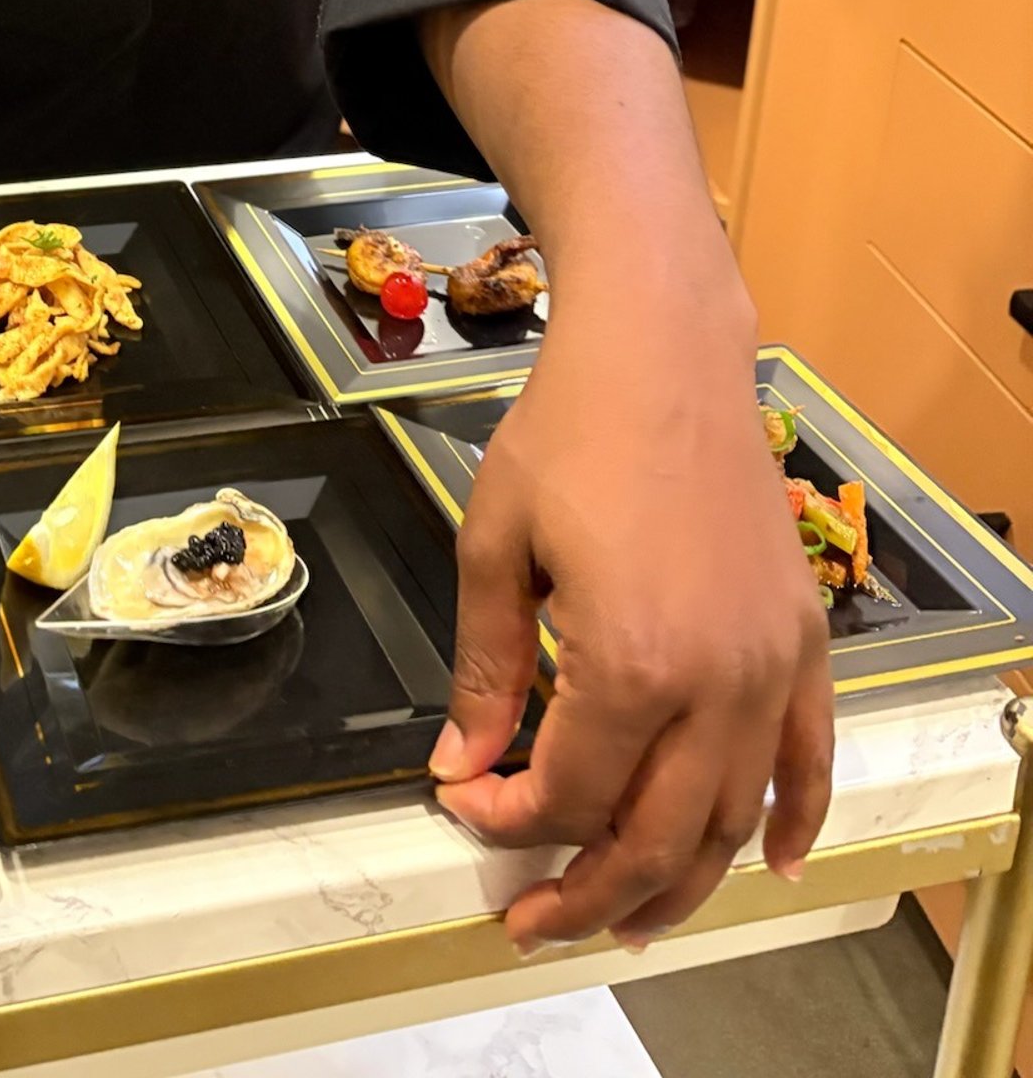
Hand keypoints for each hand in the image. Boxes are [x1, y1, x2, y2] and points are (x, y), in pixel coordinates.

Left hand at [430, 291, 832, 951]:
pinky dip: (791, 822)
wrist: (662, 350)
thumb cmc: (568, 430)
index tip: (463, 804)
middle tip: (531, 919)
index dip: (507, 817)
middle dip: (587, 893)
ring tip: (626, 919)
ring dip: (679, 883)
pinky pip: (810, 758)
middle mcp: (716, 682)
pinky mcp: (805, 639)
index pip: (569, 793)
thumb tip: (460, 767)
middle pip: (658, 838)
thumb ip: (486, 671)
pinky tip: (762, 864)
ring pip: (733, 821)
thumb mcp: (494, 545)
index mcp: (629, 661)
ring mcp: (772, 665)